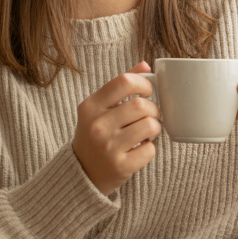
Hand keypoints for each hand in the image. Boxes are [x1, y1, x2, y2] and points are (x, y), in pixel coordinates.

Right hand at [72, 62, 160, 195]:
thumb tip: (146, 65)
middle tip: (150, 115)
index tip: (147, 91)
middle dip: (153, 109)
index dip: (143, 83)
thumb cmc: (95, 135)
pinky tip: (140, 148)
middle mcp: (97, 125)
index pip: (124, 81)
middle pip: (141, 105)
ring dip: (155, 128)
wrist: (82, 173)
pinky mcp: (120, 166)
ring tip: (147, 132)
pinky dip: (150, 148)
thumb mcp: (99, 108)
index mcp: (90, 106)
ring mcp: (108, 147)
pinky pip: (150, 150)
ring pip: (150, 126)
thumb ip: (120, 86)